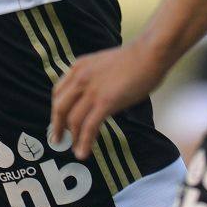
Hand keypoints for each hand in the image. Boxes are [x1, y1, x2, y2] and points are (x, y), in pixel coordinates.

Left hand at [50, 39, 166, 159]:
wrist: (150, 53)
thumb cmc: (135, 59)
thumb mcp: (104, 64)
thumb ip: (94, 78)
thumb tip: (94, 97)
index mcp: (79, 67)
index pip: (58, 92)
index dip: (56, 110)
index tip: (58, 122)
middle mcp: (80, 78)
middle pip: (60, 107)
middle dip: (57, 126)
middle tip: (59, 140)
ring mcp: (92, 90)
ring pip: (73, 120)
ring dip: (73, 138)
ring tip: (76, 151)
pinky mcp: (105, 102)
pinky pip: (89, 127)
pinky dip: (84, 142)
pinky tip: (84, 153)